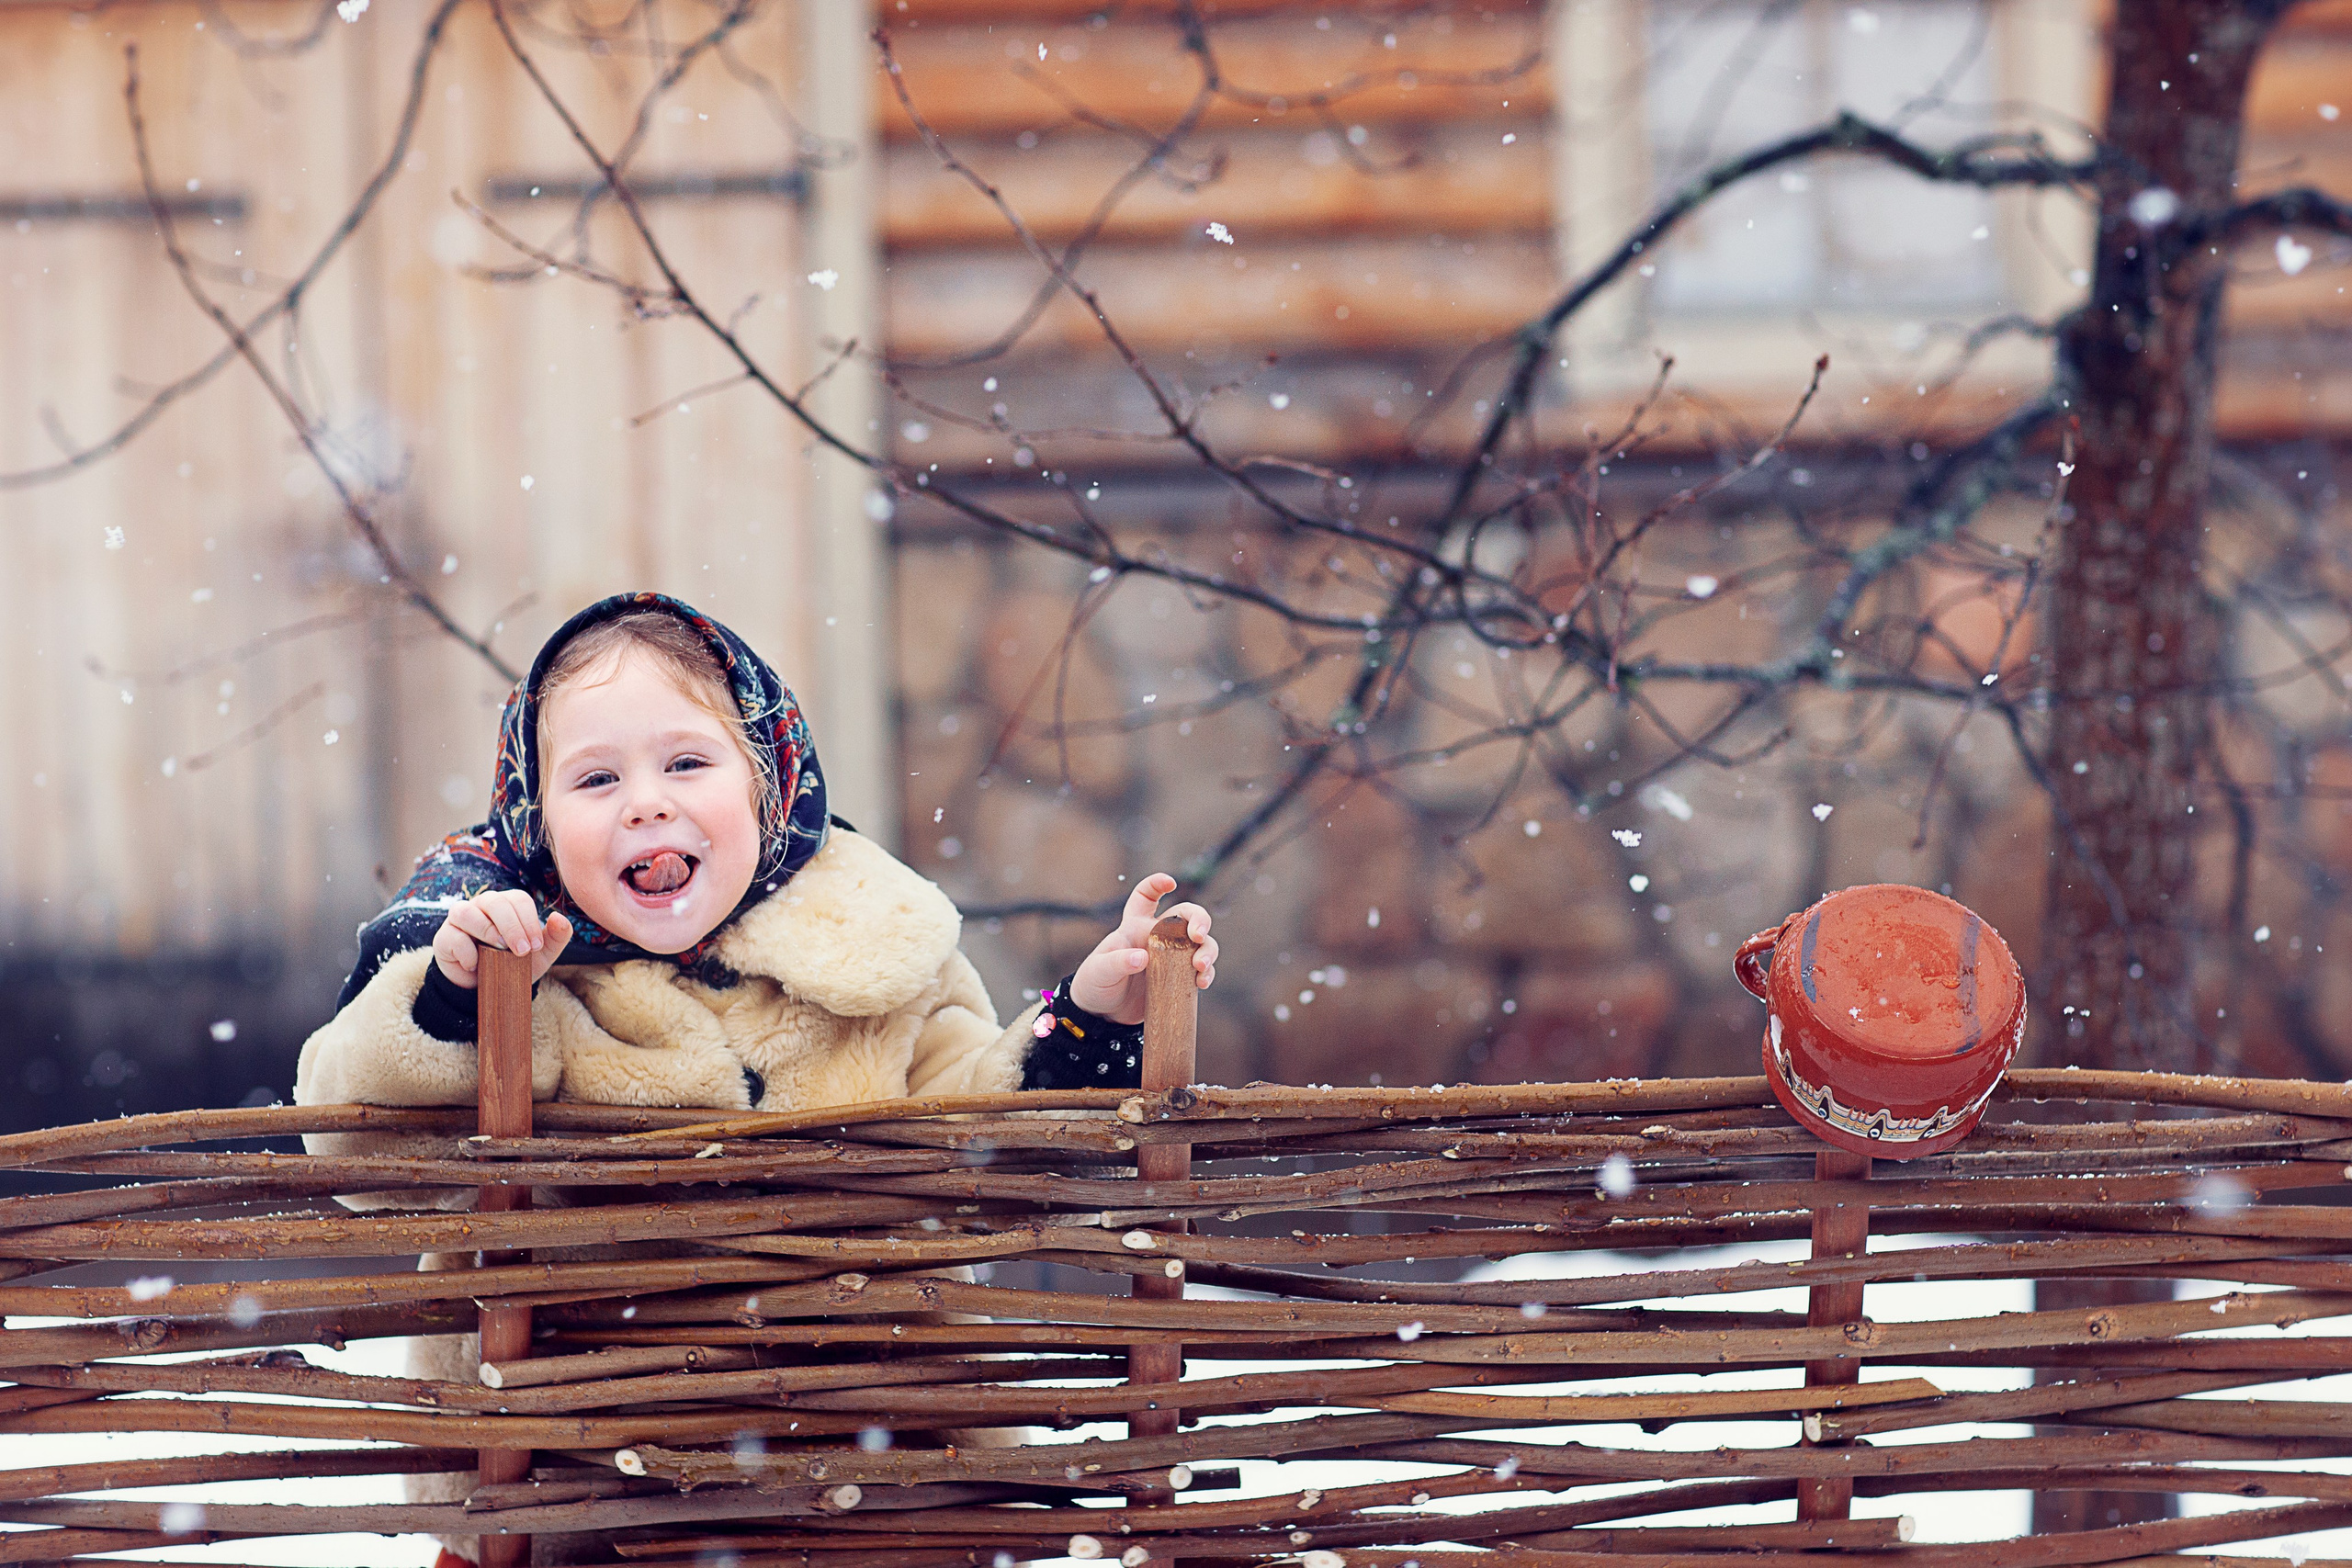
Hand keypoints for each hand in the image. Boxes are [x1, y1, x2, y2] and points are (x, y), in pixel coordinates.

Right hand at [432, 889, 574, 990]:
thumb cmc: (514, 963)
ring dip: (487, 931)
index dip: (529, 921)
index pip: (519, 899)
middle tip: (522, 950)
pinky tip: (477, 964)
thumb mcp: (540, 954)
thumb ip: (555, 936)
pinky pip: (453, 937)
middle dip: (512, 926)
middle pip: (495, 901)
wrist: (486, 987)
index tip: (536, 946)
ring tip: (500, 950)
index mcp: (507, 904)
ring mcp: (461, 918)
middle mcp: (483, 905)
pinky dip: (467, 952)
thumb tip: (560, 917)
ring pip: (467, 912)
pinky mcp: (445, 937)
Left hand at [1067, 873, 1216, 1024]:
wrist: (1102, 1014)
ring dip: (1208, 950)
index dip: (1157, 884)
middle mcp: (1157, 936)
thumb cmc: (1094, 983)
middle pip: (1187, 916)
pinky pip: (1200, 970)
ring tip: (1200, 966)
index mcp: (1135, 925)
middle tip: (1198, 935)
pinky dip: (1206, 973)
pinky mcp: (1178, 978)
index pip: (1146, 896)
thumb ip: (1117, 962)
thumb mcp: (1099, 970)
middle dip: (1199, 919)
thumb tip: (1142, 958)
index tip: (1171, 883)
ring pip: (1201, 943)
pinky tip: (1201, 982)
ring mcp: (1171, 957)